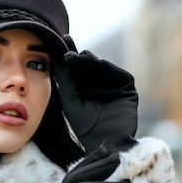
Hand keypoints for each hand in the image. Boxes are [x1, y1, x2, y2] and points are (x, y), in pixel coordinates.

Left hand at [54, 35, 137, 152]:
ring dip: (92, 61)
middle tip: (70, 48)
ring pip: (102, 69)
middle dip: (79, 57)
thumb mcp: (70, 100)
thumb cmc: (83, 125)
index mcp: (82, 87)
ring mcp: (112, 86)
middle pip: (88, 65)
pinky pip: (120, 75)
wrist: (103, 141)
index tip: (61, 40)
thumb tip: (54, 59)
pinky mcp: (127, 89)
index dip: (69, 55)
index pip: (75, 67)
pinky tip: (100, 64)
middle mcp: (97, 84)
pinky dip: (110, 69)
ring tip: (82, 56)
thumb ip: (65, 81)